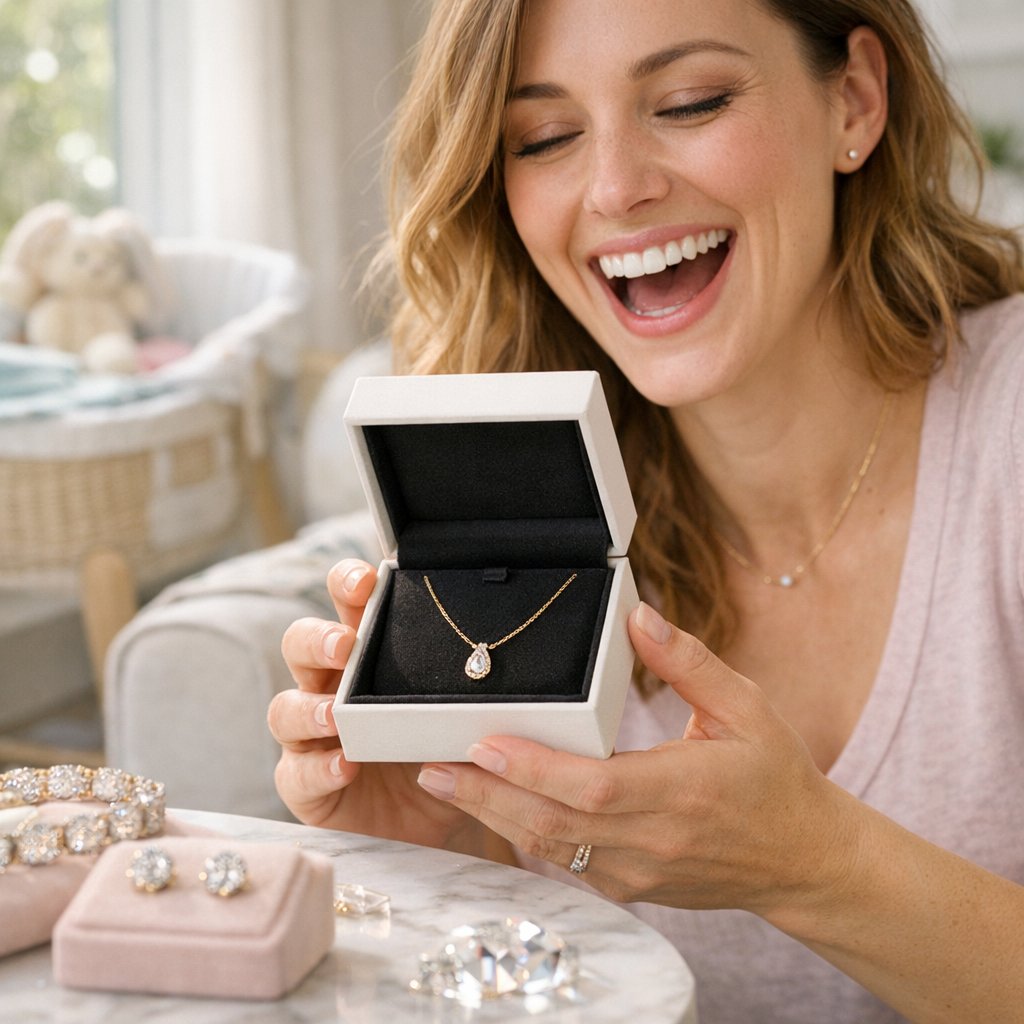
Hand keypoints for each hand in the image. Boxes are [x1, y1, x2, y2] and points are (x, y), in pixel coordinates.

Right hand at [268, 558, 474, 847]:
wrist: (437, 816)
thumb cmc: (441, 747)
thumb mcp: (456, 711)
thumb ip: (462, 686)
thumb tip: (495, 665)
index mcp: (366, 653)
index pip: (346, 604)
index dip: (346, 583)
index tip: (364, 582)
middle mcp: (330, 685)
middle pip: (301, 645)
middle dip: (318, 639)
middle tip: (344, 646)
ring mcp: (312, 734)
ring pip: (285, 708)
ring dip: (308, 709)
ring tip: (334, 717)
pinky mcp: (305, 782)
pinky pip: (297, 772)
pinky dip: (320, 769)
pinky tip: (345, 767)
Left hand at [416, 602, 858, 917]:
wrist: (802, 857)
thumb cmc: (775, 778)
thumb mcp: (746, 708)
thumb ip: (690, 662)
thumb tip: (638, 616)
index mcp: (681, 791)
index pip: (591, 786)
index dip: (532, 769)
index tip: (483, 743)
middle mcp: (652, 840)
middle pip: (553, 825)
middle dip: (486, 796)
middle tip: (432, 767)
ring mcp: (639, 872)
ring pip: (551, 850)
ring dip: (493, 816)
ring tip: (445, 783)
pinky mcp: (632, 886)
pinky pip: (566, 865)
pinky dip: (524, 836)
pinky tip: (493, 808)